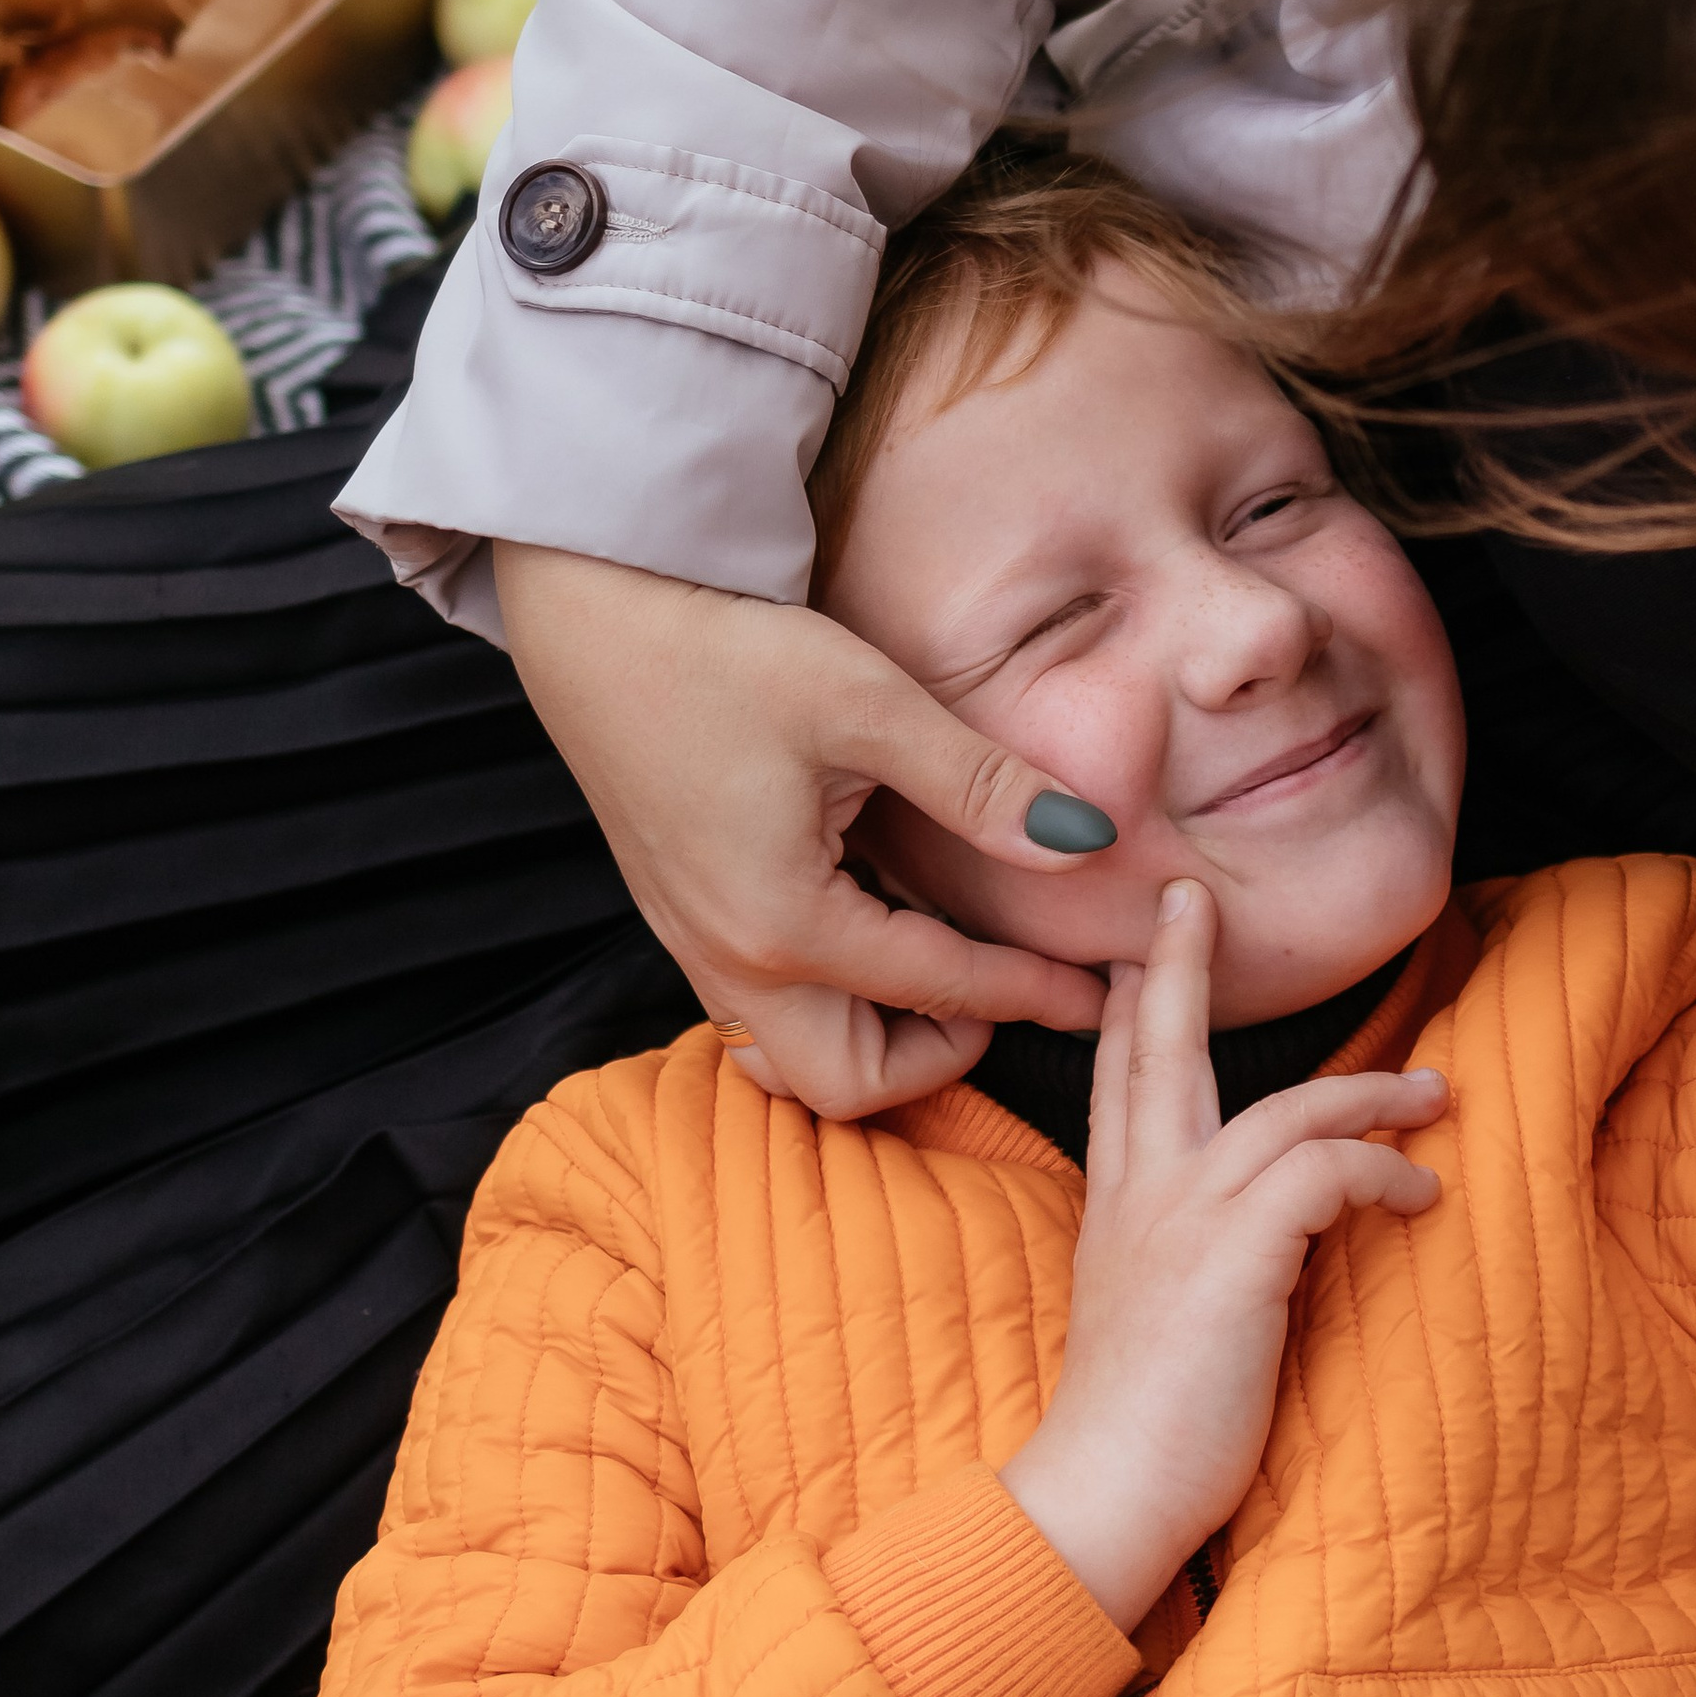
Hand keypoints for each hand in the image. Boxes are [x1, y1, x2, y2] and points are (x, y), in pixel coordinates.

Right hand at [492, 544, 1113, 1116]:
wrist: (592, 612)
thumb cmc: (720, 651)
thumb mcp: (869, 706)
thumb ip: (979, 787)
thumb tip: (1083, 841)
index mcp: (782, 924)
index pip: (940, 990)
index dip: (1034, 994)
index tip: (1102, 993)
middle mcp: (729, 960)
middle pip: (847, 1084)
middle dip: (937, 1058)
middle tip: (1006, 986)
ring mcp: (694, 945)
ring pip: (794, 1057)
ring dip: (876, 1036)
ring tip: (944, 958)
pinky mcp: (681, 917)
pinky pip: (763, 1007)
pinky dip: (830, 998)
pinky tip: (874, 917)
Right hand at [999, 880, 1443, 1632]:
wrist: (1100, 1495)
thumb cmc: (1135, 1430)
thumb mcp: (1150, 1317)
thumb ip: (1181, 1262)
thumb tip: (1238, 1246)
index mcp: (1114, 1211)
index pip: (1118, 1084)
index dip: (1131, 1013)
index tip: (1138, 958)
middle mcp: (1140, 1197)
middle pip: (1161, 1051)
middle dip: (1180, 967)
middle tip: (1194, 899)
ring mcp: (1184, 1220)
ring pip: (1285, 1108)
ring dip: (1371, 1093)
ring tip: (1436, 1091)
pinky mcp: (1236, 1257)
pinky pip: (1325, 1172)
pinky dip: (1381, 1168)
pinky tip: (1421, 1191)